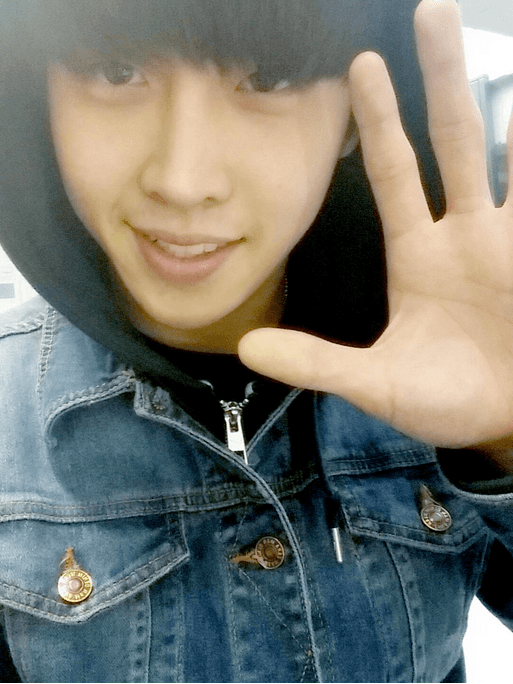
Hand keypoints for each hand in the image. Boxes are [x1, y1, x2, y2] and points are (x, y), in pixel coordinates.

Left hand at [239, 0, 512, 448]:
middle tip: (431, 11)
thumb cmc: (440, 401)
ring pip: (504, 154)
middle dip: (440, 79)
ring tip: (501, 41)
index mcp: (416, 254)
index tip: (363, 66)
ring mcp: (505, 240)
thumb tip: (246, 349)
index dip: (380, 122)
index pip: (395, 172)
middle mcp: (461, 234)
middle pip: (450, 140)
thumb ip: (315, 363)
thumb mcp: (372, 383)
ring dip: (503, 101)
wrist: (499, 423)